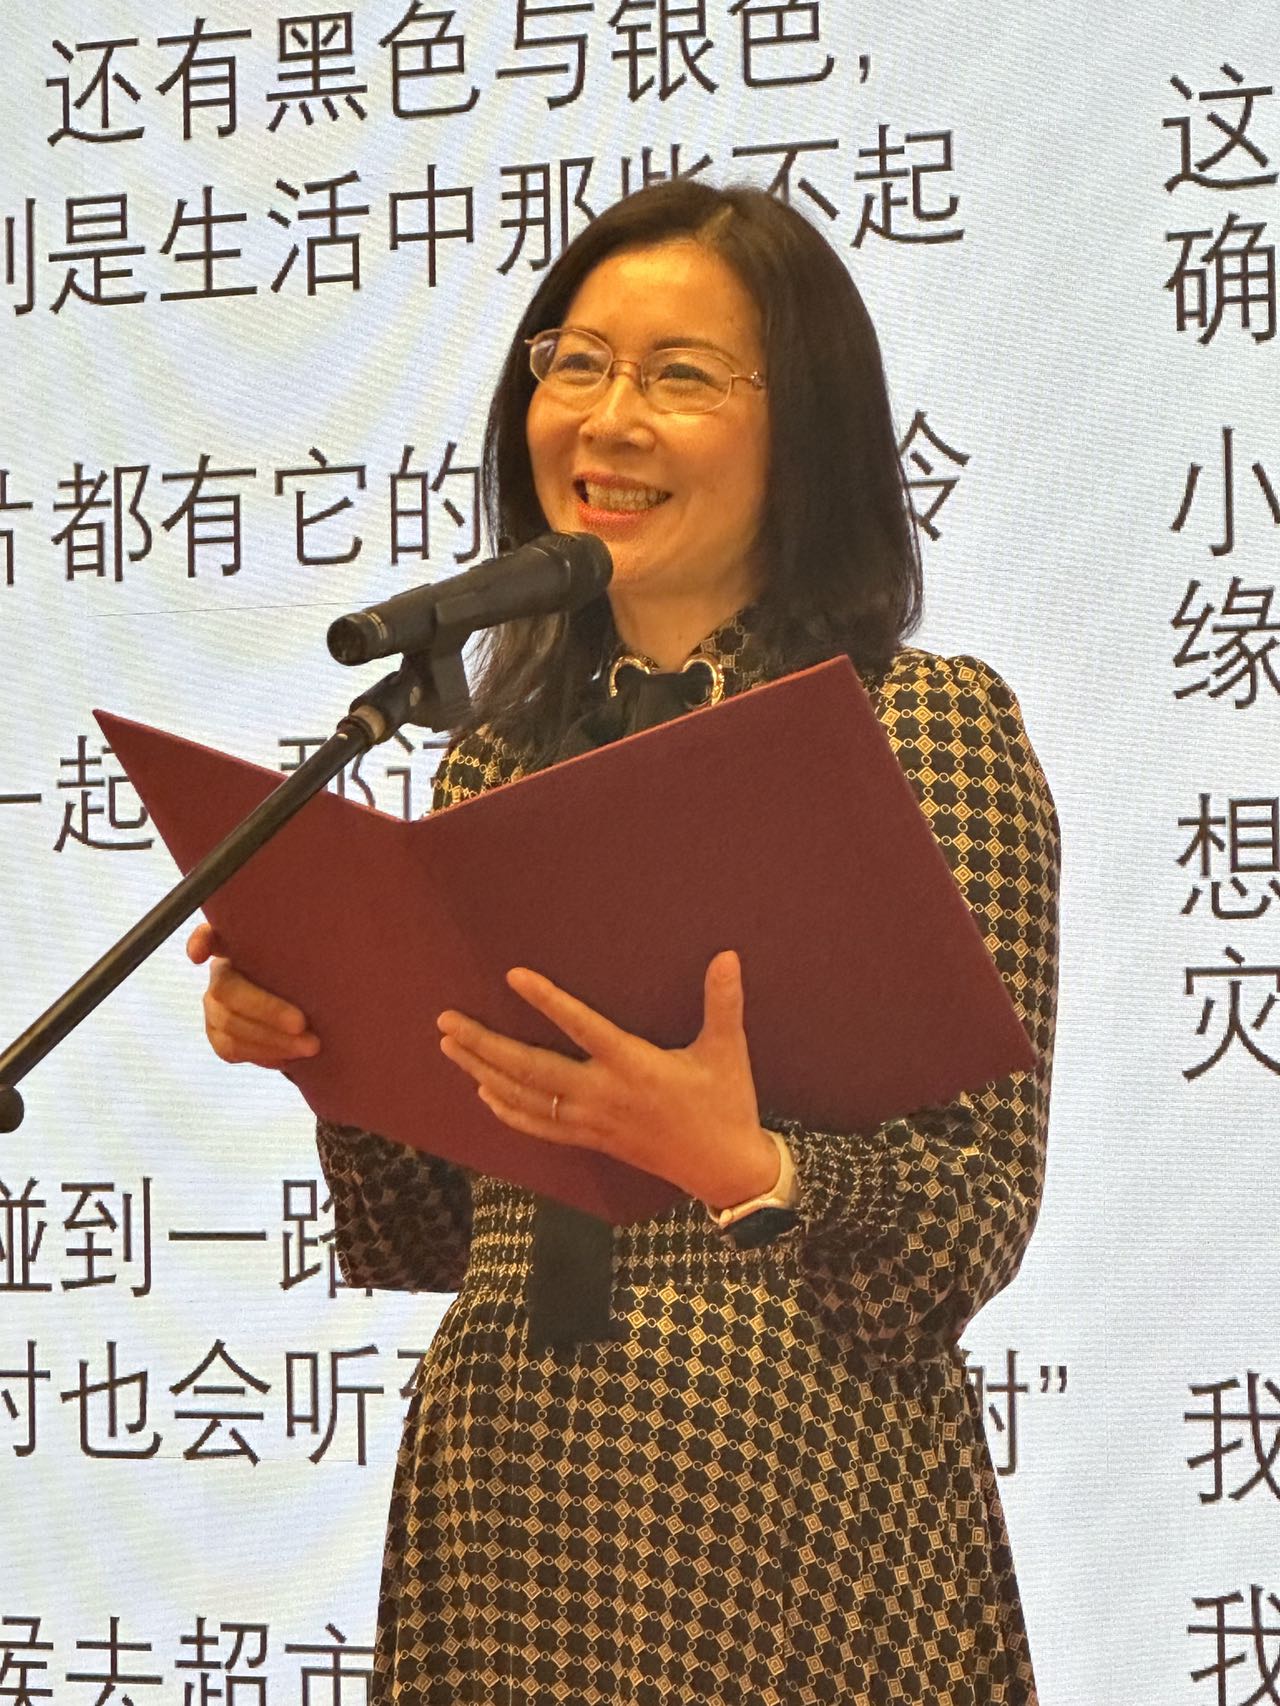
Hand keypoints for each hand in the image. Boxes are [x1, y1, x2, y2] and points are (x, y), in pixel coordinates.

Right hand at [187, 921, 319, 1067]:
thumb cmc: (307, 976)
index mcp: (239, 946)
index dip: (200, 942)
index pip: (210, 935)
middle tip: (302, 1023)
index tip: (199, 956)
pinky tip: (289, 1057)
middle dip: (266, 1010)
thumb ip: (306, 951)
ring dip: (271, 1040)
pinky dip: (263, 1055)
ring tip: (310, 1046)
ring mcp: (214, 1006)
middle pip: (227, 991)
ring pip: (229, 1026)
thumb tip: (332, 946)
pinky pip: (231, 1050)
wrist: (305, 1010)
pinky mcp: (217, 1035)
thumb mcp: (309, 958)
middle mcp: (220, 973)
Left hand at [436, 950, 778, 1207]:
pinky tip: (483, 1093)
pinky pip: (538, 1126)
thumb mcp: (728, 1050)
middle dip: (484, 1044)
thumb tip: (728, 955)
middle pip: (530, 1068)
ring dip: (483, 1072)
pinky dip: (506, 1110)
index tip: (513, 976)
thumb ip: (723, 1001)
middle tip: (447, 1021)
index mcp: (634, 1066)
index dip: (547, 1001)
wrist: (725, 1169)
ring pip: (525, 1098)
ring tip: (451, 1048)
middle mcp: (603, 1094)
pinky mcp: (591, 1140)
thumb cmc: (726, 1103)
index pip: (581, 1028)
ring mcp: (591, 1121)